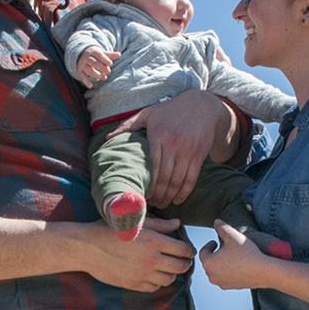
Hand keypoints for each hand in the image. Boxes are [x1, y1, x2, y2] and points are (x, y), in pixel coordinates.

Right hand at [75, 47, 114, 84]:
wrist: (82, 55)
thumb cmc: (96, 56)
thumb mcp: (102, 54)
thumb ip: (110, 55)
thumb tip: (119, 54)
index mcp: (93, 52)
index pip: (98, 55)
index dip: (104, 59)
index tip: (111, 64)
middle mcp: (87, 58)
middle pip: (93, 62)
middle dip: (101, 67)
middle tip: (108, 71)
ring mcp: (83, 65)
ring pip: (88, 70)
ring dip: (96, 74)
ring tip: (104, 77)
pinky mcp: (80, 72)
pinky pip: (82, 77)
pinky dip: (86, 82)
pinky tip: (91, 86)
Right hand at [79, 216, 195, 291]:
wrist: (86, 248)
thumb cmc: (109, 230)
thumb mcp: (136, 222)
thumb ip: (160, 224)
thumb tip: (177, 223)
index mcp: (154, 241)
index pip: (184, 250)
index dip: (188, 250)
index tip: (186, 249)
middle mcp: (151, 260)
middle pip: (180, 266)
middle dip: (184, 263)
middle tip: (182, 259)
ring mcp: (143, 274)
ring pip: (169, 279)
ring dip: (171, 273)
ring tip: (167, 266)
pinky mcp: (133, 284)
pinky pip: (154, 287)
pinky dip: (158, 282)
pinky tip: (153, 274)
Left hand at [112, 88, 231, 206]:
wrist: (201, 105)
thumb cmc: (170, 110)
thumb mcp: (148, 113)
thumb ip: (127, 125)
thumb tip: (107, 137)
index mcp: (158, 135)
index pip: (152, 167)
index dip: (148, 185)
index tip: (143, 195)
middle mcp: (173, 144)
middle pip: (165, 178)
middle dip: (158, 195)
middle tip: (153, 204)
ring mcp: (187, 150)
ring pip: (178, 180)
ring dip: (170, 196)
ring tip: (164, 204)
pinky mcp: (199, 154)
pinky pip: (192, 178)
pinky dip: (185, 192)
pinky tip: (178, 199)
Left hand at [198, 223, 273, 290]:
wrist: (263, 271)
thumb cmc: (247, 253)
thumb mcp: (233, 235)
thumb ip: (222, 227)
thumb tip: (216, 222)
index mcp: (208, 263)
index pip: (203, 252)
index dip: (209, 245)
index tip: (216, 241)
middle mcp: (212, 276)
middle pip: (209, 263)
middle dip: (214, 254)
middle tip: (223, 248)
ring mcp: (221, 283)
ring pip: (216, 271)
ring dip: (221, 263)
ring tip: (230, 256)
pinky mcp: (231, 287)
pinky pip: (225, 277)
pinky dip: (228, 271)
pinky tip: (238, 264)